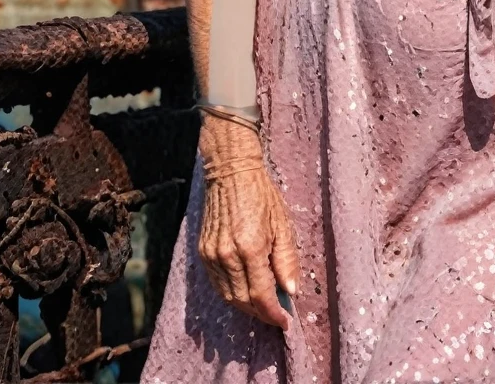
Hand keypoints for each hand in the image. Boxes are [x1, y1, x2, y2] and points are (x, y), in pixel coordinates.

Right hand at [197, 116, 299, 330]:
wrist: (231, 171)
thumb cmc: (261, 194)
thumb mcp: (282, 224)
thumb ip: (286, 260)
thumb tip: (291, 291)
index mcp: (250, 247)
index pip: (261, 296)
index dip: (274, 313)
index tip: (285, 321)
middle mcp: (227, 255)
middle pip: (243, 301)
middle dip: (261, 313)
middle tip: (277, 316)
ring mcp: (211, 255)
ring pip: (228, 296)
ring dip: (246, 306)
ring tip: (264, 306)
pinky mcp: (203, 252)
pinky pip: (217, 284)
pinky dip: (232, 293)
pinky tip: (245, 291)